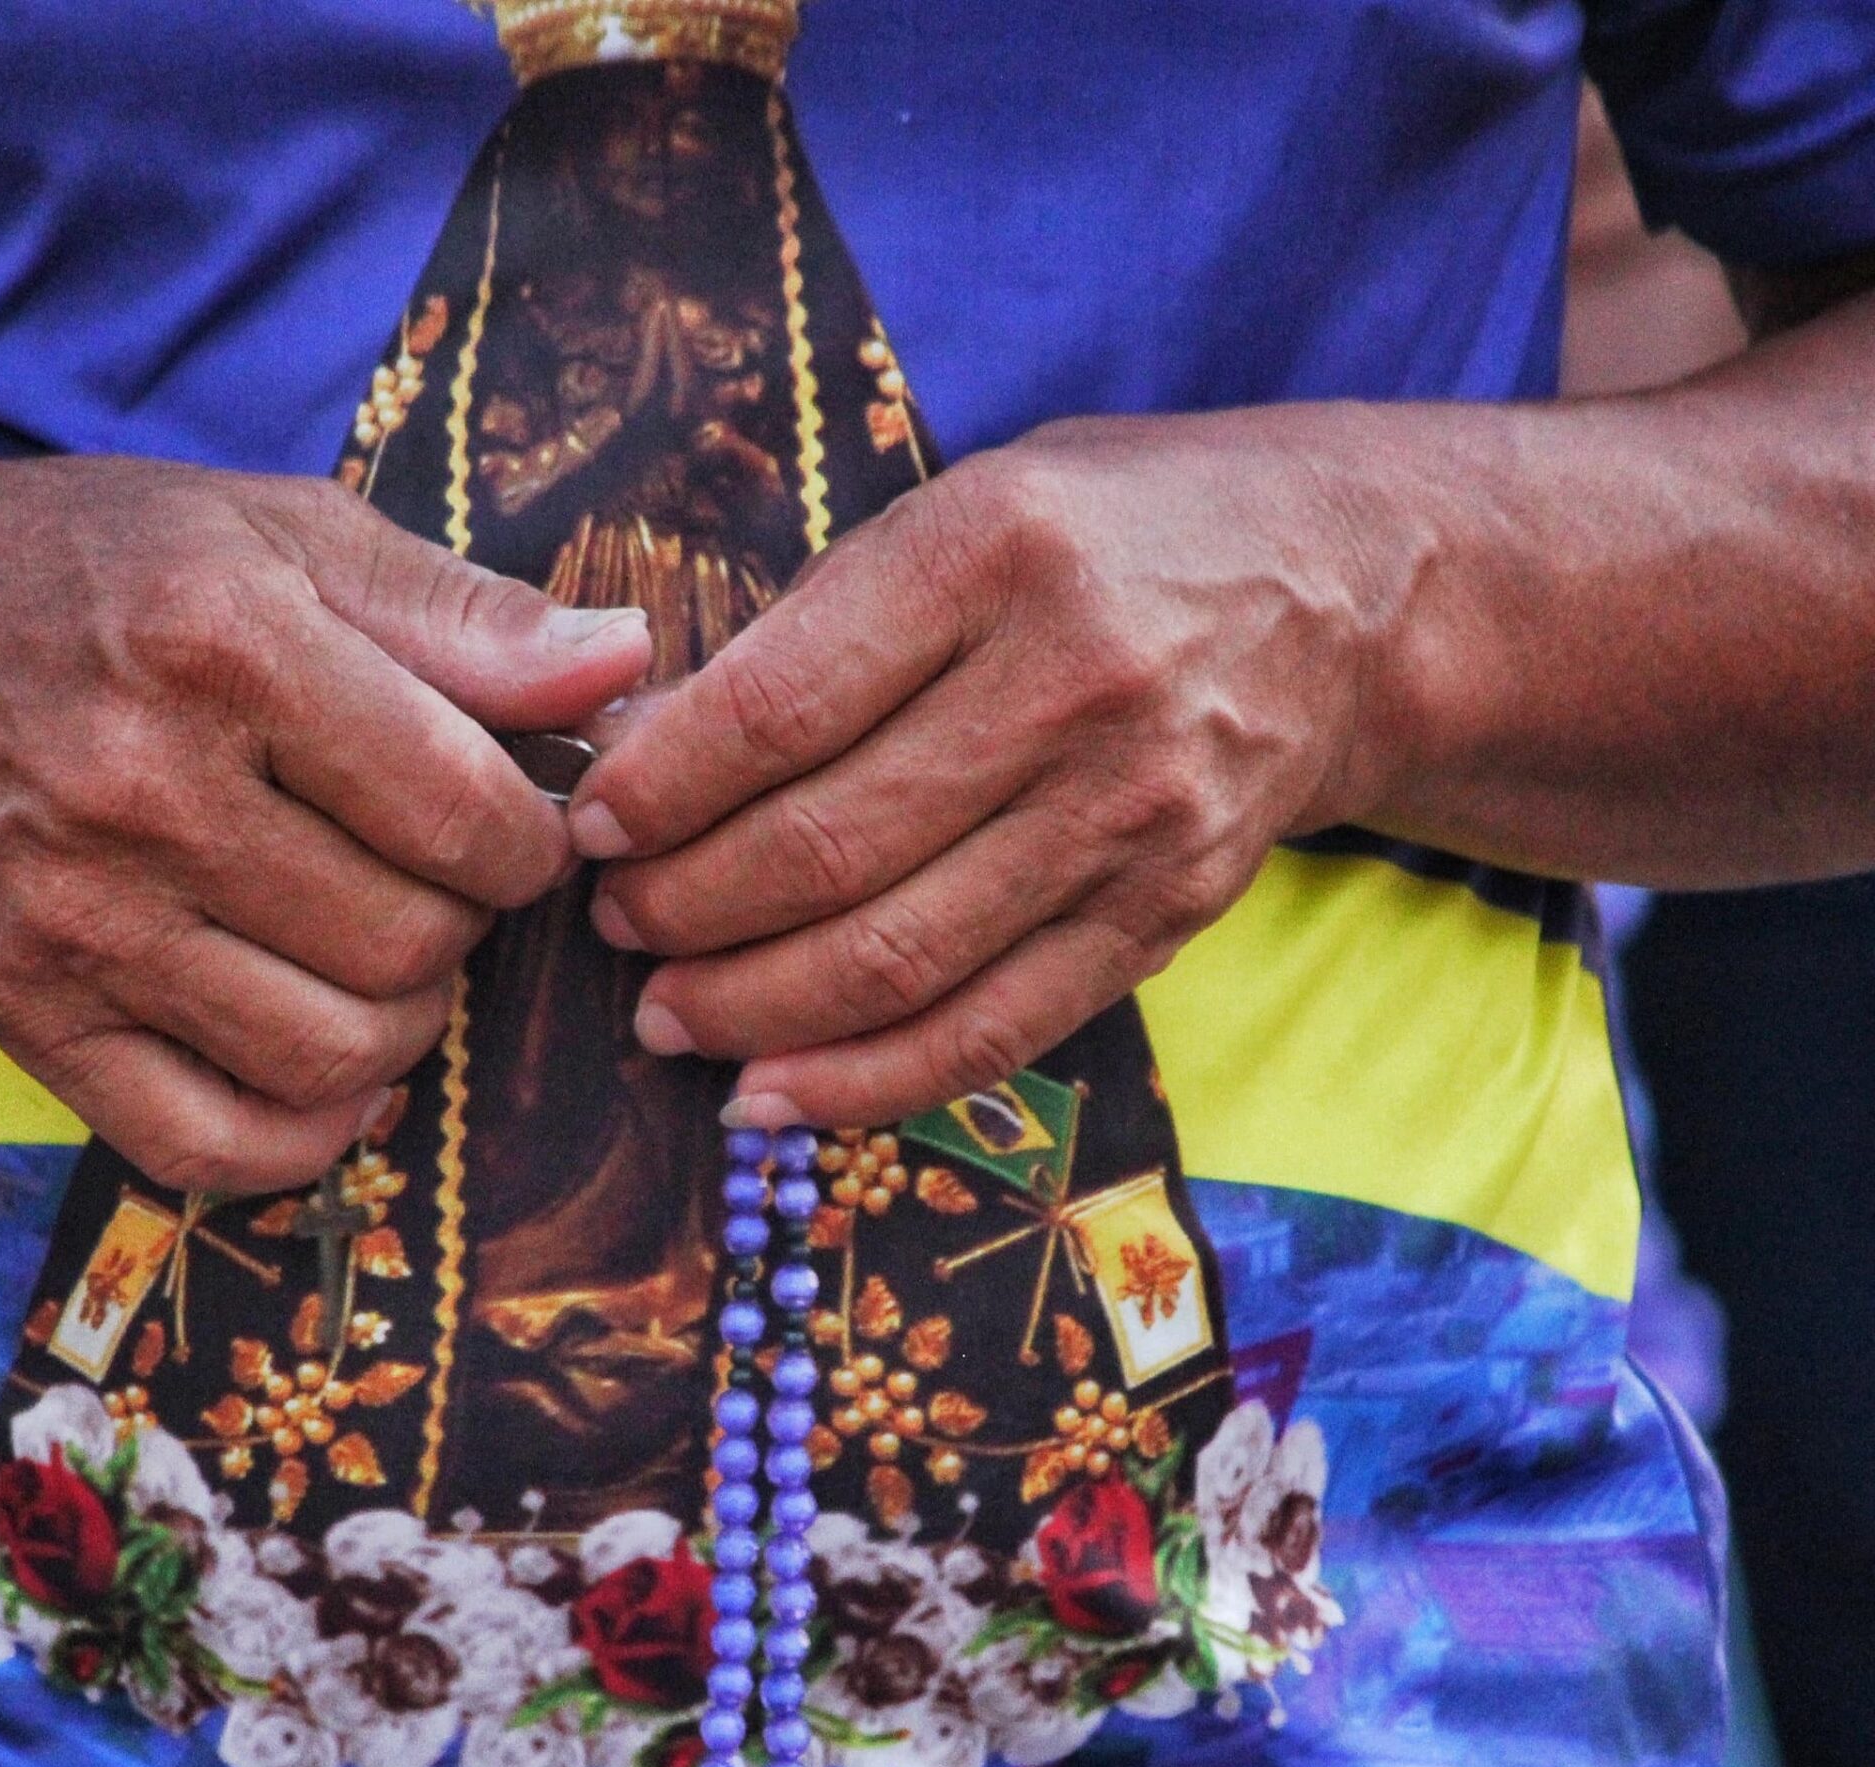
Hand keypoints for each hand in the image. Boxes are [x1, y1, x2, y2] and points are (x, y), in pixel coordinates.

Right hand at [0, 457, 650, 1192]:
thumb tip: (624, 666)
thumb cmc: (93, 573)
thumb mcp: (278, 533)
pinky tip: (328, 1059)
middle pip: (413, 943)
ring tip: (382, 952)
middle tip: (436, 875)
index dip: (536, 839)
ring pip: (334, 1052)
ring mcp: (75, 921)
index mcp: (224, 643)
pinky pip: (210, 1144)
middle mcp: (141, 791)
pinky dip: (305, 1131)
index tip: (514, 819)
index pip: (467, 813)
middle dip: (467, 922)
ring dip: (404, 1024)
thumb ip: (459, 611)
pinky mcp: (26, 1017)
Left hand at [568, 412, 1396, 1128]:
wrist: (1340, 595)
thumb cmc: (1108, 535)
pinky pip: (991, 1031)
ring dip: (748, 1009)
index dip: (658, 792)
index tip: (586, 829)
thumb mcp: (962, 511)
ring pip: (897, 957)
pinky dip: (864, 1081)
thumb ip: (816, 627)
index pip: (778, 707)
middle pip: (827, 847)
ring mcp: (1131, 814)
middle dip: (685, 909)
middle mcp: (1073, 685)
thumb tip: (641, 757)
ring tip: (664, 1015)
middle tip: (614, 926)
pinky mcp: (1163, 914)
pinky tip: (766, 1094)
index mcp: (994, 552)